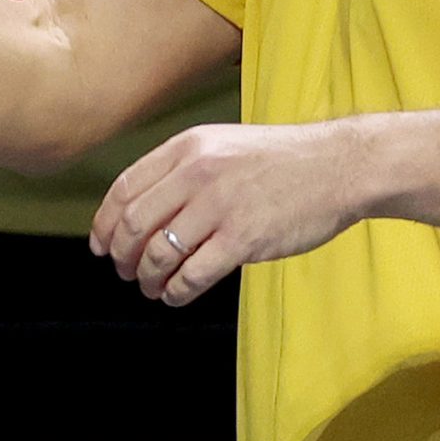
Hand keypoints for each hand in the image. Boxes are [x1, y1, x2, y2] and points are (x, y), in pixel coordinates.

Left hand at [91, 120, 367, 305]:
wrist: (339, 166)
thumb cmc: (281, 160)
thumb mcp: (223, 144)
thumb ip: (183, 169)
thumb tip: (142, 207)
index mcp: (188, 148)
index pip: (125, 189)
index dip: (105, 223)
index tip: (100, 244)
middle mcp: (197, 173)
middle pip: (135, 224)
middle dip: (122, 255)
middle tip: (125, 271)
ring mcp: (220, 206)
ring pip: (159, 253)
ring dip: (147, 277)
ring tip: (151, 287)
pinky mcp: (244, 238)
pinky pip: (193, 274)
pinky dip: (176, 291)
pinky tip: (176, 295)